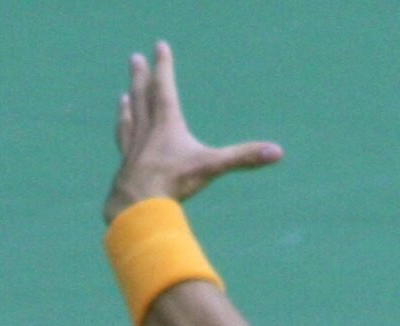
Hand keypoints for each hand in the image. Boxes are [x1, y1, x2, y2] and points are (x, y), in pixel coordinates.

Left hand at [106, 41, 281, 220]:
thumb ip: (244, 157)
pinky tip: (122, 124)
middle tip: (134, 58)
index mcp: (167, 124)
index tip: (159, 46)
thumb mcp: (212, 167)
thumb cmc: (174, 183)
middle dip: (141, 76)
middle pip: (142, 96)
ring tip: (126, 91)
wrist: (137, 205)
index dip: (163, 65)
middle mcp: (148, 129)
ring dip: (130, 100)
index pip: (165, 87)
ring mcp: (135, 145)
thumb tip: (277, 152)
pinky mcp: (127, 162)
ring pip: (131, 115)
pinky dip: (124, 126)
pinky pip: (124, 137)